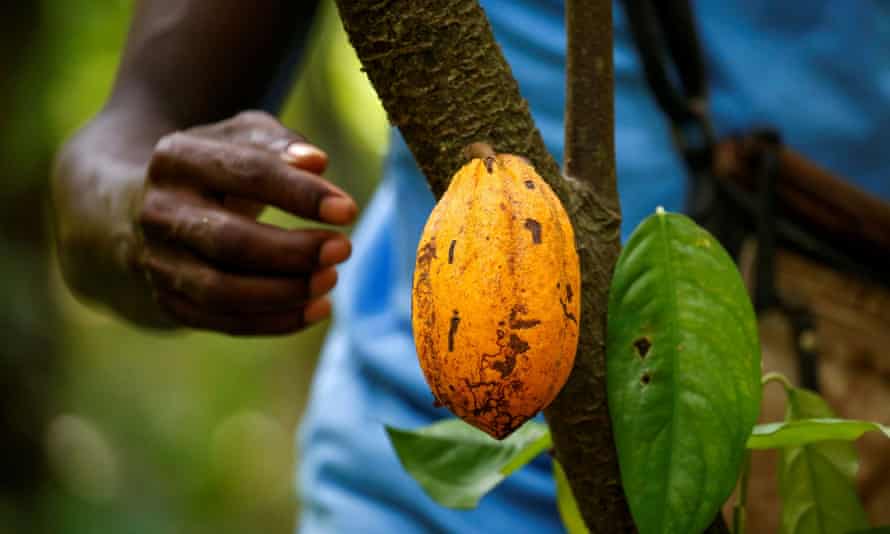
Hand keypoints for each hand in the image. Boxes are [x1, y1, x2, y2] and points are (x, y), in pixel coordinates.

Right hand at [135, 111, 356, 334]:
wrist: (143, 208)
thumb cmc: (216, 167)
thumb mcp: (241, 138)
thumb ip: (279, 143)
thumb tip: (316, 163)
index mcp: (177, 159)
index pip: (247, 174)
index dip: (301, 194)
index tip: (348, 210)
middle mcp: (160, 212)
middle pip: (231, 242)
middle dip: (294, 251)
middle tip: (344, 249)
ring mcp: (159, 262)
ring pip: (222, 290)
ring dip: (285, 292)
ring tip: (331, 279)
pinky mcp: (170, 301)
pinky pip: (224, 321)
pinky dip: (275, 321)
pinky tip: (318, 308)